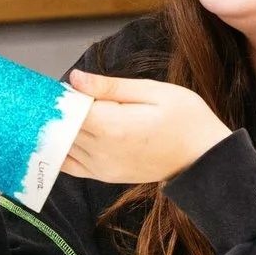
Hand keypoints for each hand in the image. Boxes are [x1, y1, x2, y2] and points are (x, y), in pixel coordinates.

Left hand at [59, 73, 229, 182]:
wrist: (205, 159)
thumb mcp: (154, 91)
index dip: (57, 96)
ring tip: (56, 111)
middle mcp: (101, 151)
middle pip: (61, 128)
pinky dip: (61, 150)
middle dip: (54, 111)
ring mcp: (101, 167)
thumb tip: (75, 78)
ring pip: (62, 147)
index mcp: (112, 126)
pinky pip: (71, 165)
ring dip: (56, 129)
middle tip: (50, 94)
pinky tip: (60, 135)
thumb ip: (110, 87)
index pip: (67, 110)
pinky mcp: (105, 175)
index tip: (50, 84)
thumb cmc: (187, 120)